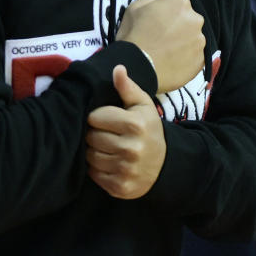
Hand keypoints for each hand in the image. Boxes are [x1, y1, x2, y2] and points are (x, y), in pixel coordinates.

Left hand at [86, 65, 165, 198]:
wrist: (165, 164)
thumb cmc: (148, 129)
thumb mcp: (143, 106)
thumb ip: (128, 87)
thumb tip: (117, 68)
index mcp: (135, 124)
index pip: (95, 117)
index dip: (98, 117)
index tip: (105, 119)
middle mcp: (131, 148)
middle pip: (91, 137)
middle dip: (95, 134)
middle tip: (105, 134)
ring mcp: (125, 169)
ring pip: (90, 156)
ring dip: (94, 151)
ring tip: (106, 147)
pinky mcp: (119, 187)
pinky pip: (94, 174)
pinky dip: (97, 168)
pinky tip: (108, 162)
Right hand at [116, 0, 205, 92]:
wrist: (135, 69)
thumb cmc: (132, 35)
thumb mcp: (136, 7)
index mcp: (181, 2)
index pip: (178, 1)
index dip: (164, 12)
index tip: (154, 22)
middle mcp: (195, 18)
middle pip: (187, 18)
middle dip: (177, 25)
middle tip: (159, 38)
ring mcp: (200, 40)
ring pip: (192, 36)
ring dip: (182, 41)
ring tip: (164, 52)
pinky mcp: (201, 60)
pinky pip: (195, 55)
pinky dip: (185, 57)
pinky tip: (171, 61)